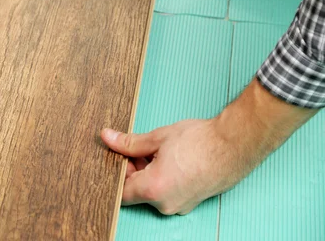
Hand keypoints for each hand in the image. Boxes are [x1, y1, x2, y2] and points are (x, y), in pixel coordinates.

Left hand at [101, 79, 317, 214]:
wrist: (235, 144)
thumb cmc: (200, 141)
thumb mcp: (158, 138)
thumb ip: (129, 143)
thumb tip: (108, 138)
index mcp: (153, 189)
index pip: (120, 192)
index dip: (115, 173)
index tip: (116, 157)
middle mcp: (165, 204)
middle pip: (135, 192)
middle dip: (131, 170)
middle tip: (135, 148)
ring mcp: (179, 205)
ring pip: (152, 192)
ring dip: (147, 173)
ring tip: (155, 150)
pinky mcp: (190, 201)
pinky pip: (167, 193)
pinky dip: (161, 178)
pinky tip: (168, 158)